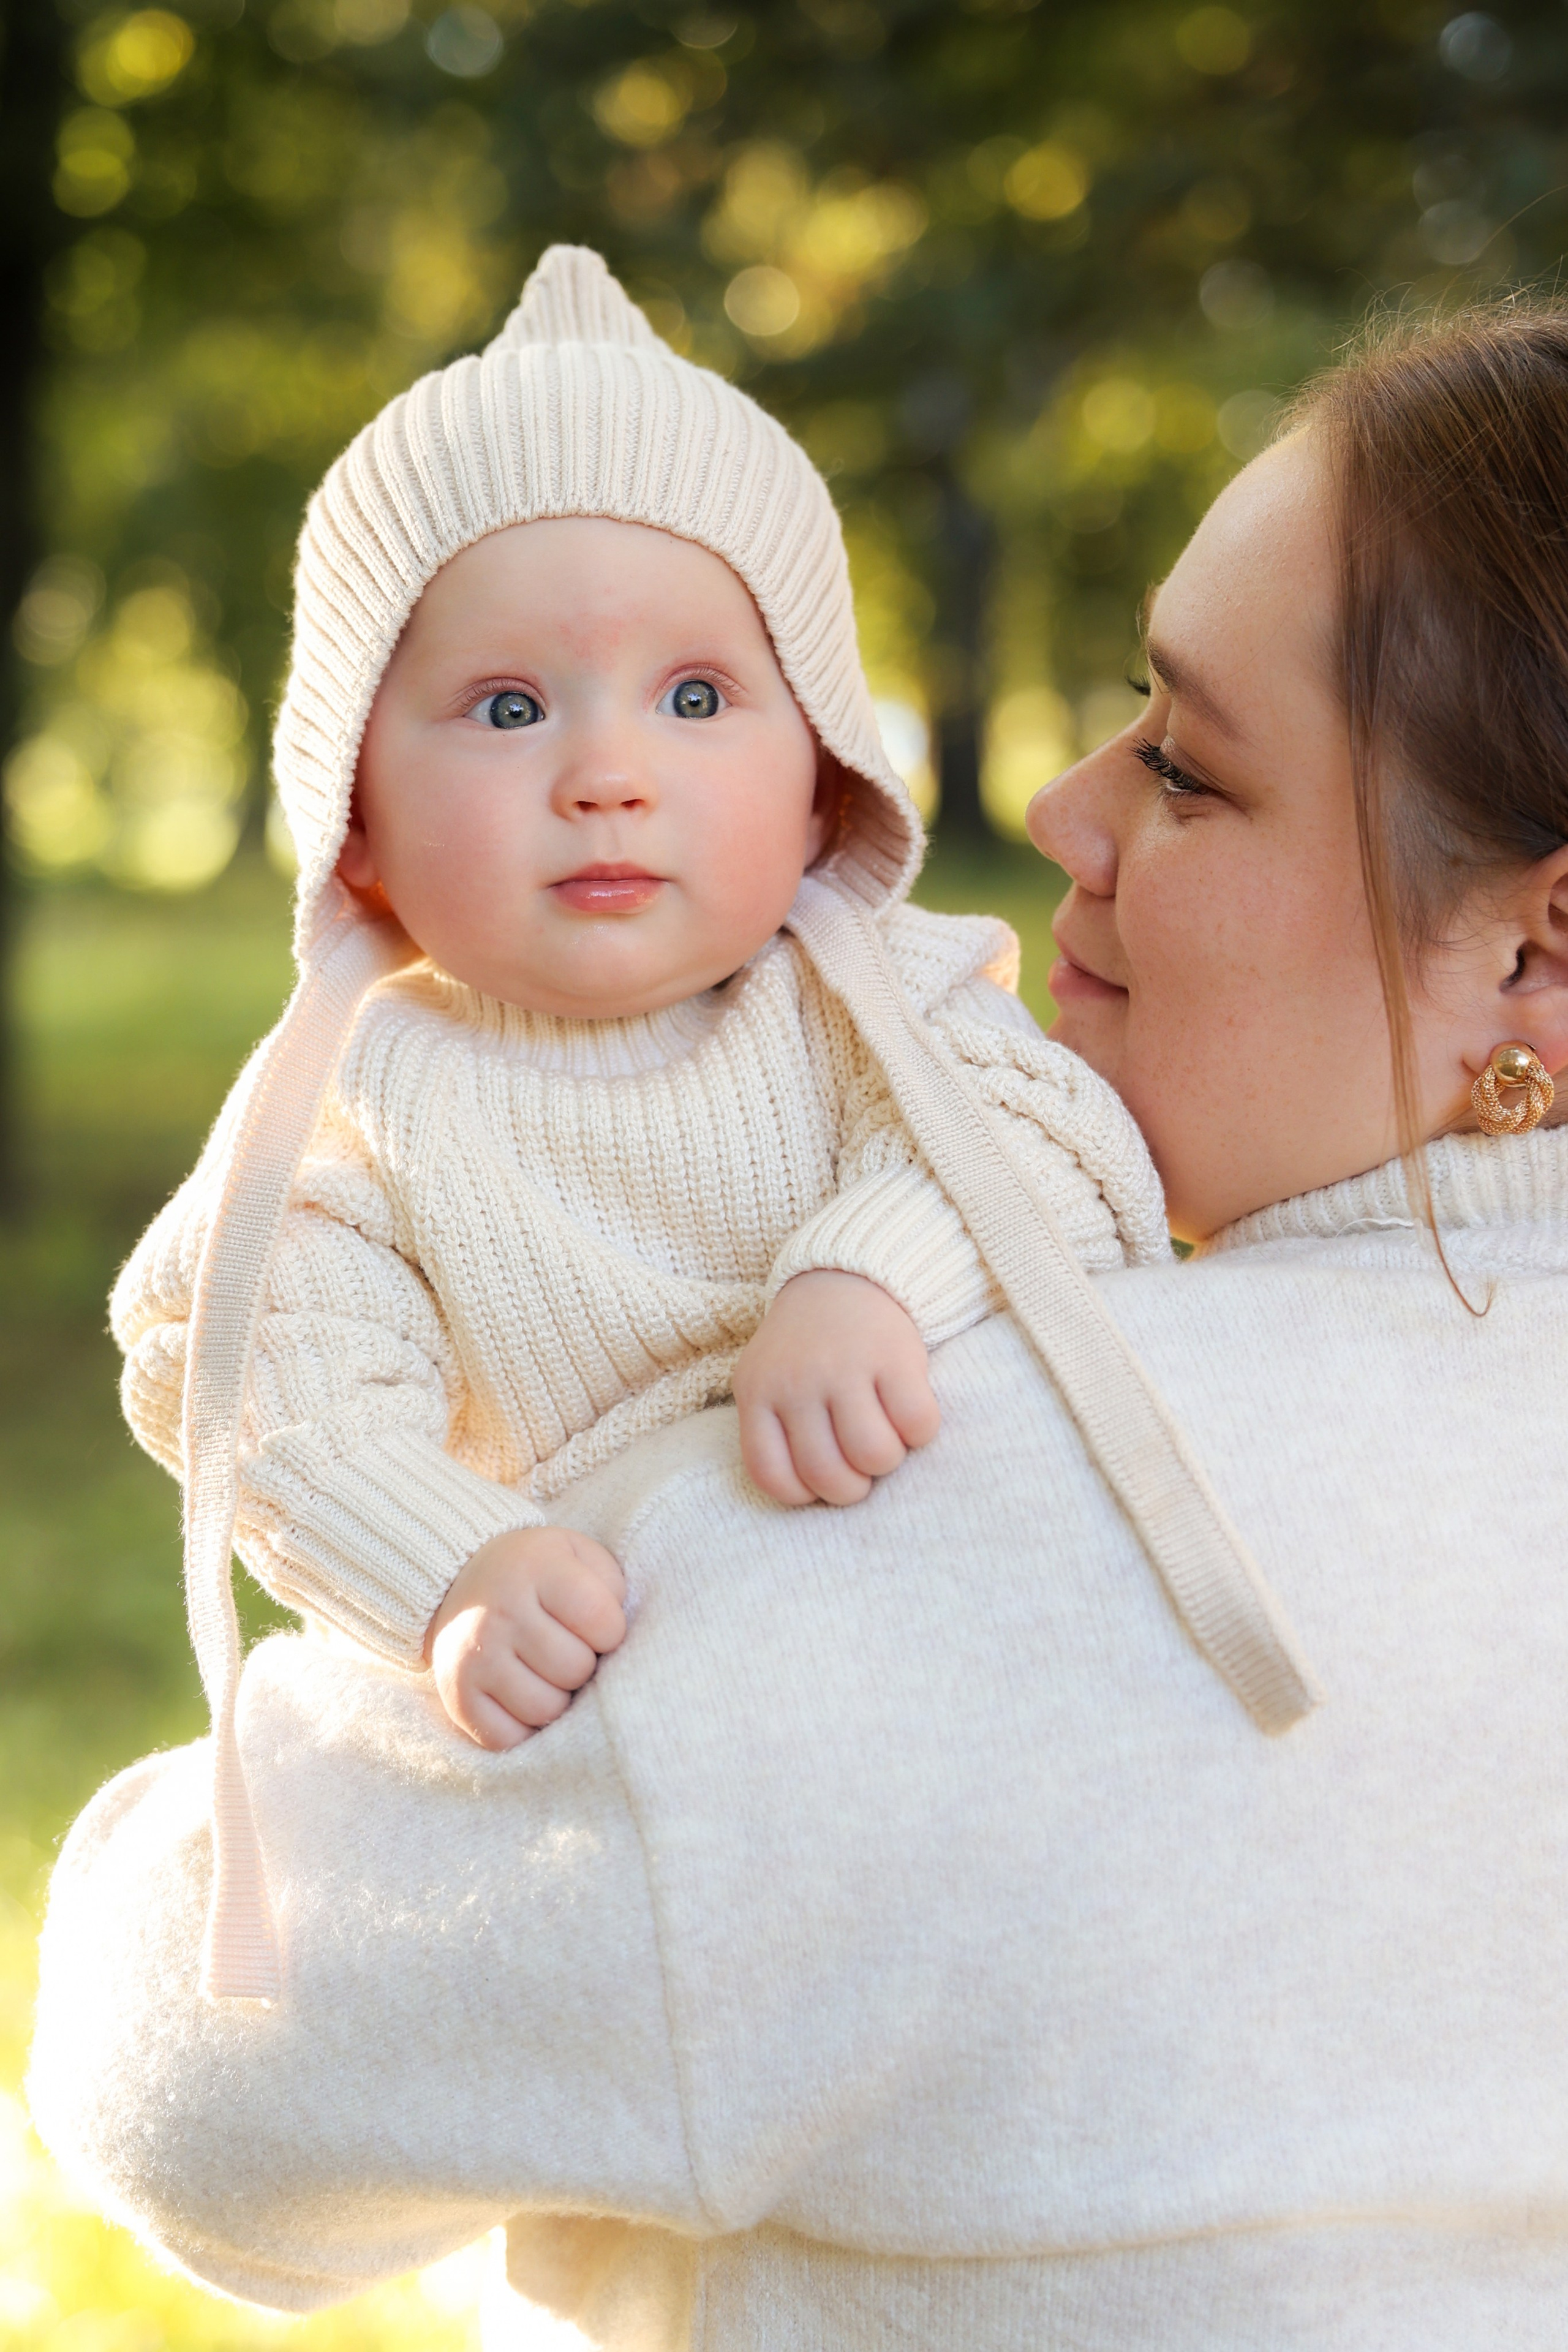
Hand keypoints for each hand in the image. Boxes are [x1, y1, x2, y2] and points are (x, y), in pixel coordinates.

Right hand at [424, 1525, 626, 1750]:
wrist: (459, 1581)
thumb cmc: (539, 1576)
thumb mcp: (578, 1556)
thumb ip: (610, 1585)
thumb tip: (620, 1639)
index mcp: (538, 1568)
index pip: (602, 1622)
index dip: (610, 1631)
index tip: (594, 1625)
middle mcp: (501, 1610)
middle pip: (575, 1670)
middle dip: (583, 1666)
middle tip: (567, 1650)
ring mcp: (475, 1655)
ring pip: (546, 1709)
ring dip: (557, 1698)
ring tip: (545, 1673)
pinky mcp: (456, 1696)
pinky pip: (507, 1738)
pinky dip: (523, 1728)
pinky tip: (520, 1696)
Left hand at [733, 1269, 940, 1507]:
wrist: (843, 1278)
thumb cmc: (807, 1349)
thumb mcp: (769, 1380)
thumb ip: (775, 1430)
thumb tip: (811, 1496)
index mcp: (758, 1392)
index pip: (771, 1475)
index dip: (804, 1494)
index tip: (820, 1480)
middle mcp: (796, 1381)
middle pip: (828, 1475)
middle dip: (853, 1487)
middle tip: (860, 1465)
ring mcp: (844, 1367)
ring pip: (874, 1456)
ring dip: (888, 1460)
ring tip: (884, 1436)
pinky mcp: (893, 1356)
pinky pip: (917, 1424)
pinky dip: (920, 1432)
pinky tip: (908, 1413)